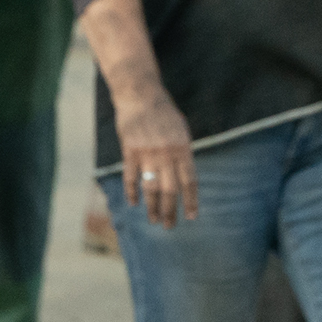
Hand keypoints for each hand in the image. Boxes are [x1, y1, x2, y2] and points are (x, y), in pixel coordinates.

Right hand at [115, 83, 197, 228]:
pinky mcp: (130, 151)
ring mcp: (147, 153)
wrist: (140, 96)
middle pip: (170, 190)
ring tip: (153, 220)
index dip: (191, 201)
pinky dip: (132, 192)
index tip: (191, 216)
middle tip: (169, 226)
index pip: (189, 181)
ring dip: (152, 207)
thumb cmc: (164, 113)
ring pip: (151, 188)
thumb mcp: (182, 131)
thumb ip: (184, 154)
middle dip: (171, 211)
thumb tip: (185, 180)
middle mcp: (166, 153)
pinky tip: (134, 203)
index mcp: (183, 148)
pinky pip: (131, 177)